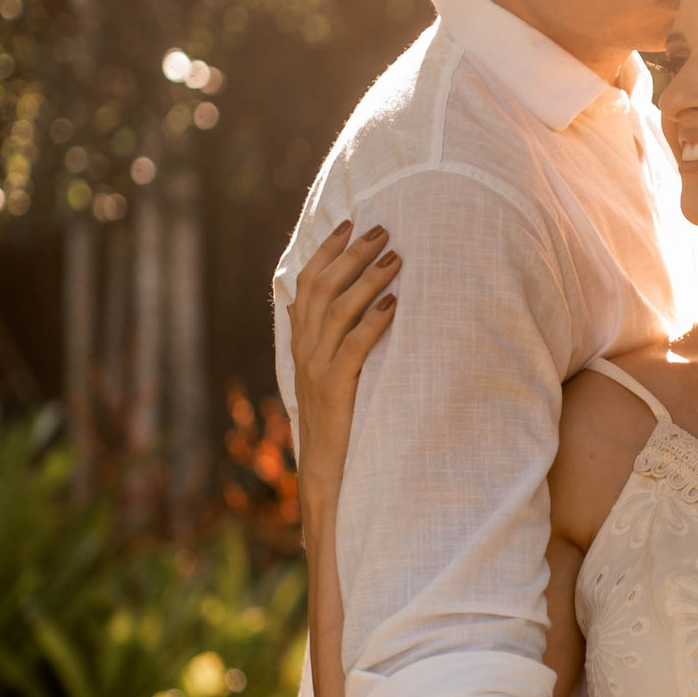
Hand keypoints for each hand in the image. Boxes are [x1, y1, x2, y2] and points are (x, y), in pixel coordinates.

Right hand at [287, 219, 399, 485]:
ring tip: (395, 258)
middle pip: (323, 288)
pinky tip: (394, 304)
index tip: (350, 224)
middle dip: (352, 255)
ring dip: (368, 280)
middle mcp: (304, 349)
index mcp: (301, 341)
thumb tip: (338, 306)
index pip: (308, 283)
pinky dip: (373, 321)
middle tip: (383, 230)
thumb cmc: (337, 421)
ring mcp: (316, 368)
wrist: (325, 472)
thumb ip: (330, 340)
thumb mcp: (328, 374)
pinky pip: (353, 347)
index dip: (327, 251)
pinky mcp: (334, 388)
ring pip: (338, 311)